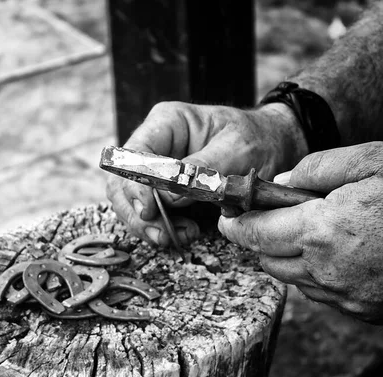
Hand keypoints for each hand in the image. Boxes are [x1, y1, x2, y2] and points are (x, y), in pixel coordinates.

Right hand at [106, 101, 306, 246]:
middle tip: (163, 235)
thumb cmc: (258, 140)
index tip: (150, 212)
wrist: (273, 146)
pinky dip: (161, 227)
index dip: (135, 187)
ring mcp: (155, 168)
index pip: (133, 156)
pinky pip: (148, 212)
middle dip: (138, 214)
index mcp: (167, 123)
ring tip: (181, 235)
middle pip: (122, 183)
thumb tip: (168, 197)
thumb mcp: (238, 150)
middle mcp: (154, 144)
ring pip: (129, 202)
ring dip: (149, 225)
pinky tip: (184, 232)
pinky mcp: (163, 189)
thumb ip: (202, 171)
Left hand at [218, 142, 382, 322]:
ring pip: (293, 279)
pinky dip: (317, 274)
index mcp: (322, 231)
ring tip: (316, 231)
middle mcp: (327, 271)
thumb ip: (317, 170)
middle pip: (267, 260)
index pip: (253, 234)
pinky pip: (323, 293)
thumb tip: (281, 184)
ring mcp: (347, 297)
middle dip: (261, 239)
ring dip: (289, 257)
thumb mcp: (371, 162)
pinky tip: (343, 252)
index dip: (234, 224)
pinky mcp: (365, 312)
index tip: (227, 215)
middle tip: (273, 217)